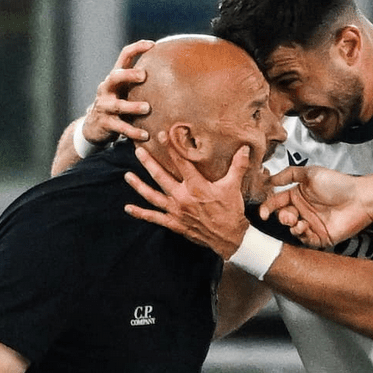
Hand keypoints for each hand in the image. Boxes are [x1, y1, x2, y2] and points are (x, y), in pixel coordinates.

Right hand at [82, 40, 154, 144]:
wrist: (93, 127)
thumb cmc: (118, 105)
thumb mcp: (126, 90)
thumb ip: (142, 82)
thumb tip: (174, 73)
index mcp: (115, 77)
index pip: (124, 56)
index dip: (137, 48)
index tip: (153, 45)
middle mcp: (107, 88)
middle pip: (115, 76)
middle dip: (128, 75)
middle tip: (143, 75)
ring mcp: (104, 106)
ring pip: (117, 105)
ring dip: (132, 106)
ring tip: (147, 108)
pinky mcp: (105, 123)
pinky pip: (120, 127)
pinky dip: (133, 131)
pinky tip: (146, 135)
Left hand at [124, 144, 250, 257]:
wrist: (229, 238)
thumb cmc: (231, 211)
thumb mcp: (234, 187)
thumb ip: (238, 166)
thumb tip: (245, 148)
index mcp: (197, 186)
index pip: (181, 162)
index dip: (171, 147)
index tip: (162, 134)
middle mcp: (183, 197)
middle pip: (161, 176)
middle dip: (148, 162)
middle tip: (138, 150)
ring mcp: (176, 211)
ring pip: (153, 196)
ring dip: (139, 185)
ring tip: (127, 175)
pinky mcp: (174, 223)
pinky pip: (154, 218)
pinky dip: (140, 213)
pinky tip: (128, 208)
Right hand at [259, 166, 372, 247]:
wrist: (360, 198)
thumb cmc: (339, 184)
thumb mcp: (311, 173)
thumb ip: (289, 174)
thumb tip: (270, 178)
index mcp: (298, 195)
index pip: (277, 202)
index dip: (268, 207)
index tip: (263, 212)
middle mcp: (303, 210)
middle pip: (283, 217)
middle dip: (281, 217)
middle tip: (288, 215)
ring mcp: (311, 224)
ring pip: (292, 230)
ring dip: (291, 226)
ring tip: (298, 221)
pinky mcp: (320, 237)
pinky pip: (305, 240)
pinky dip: (301, 235)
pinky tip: (305, 227)